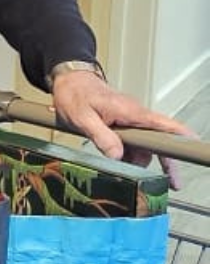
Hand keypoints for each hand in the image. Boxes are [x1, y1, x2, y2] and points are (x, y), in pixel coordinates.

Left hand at [50, 69, 191, 163]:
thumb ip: (100, 136)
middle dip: (167, 162)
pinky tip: (119, 162)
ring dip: (139, 161)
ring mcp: (130, 120)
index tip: (194, 146)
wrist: (69, 80)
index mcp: (130, 111)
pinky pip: (132, 143)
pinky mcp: (123, 125)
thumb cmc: (75, 93)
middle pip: (158, 141)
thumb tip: (117, 155)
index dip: (180, 135)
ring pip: (144, 145)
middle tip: (174, 183)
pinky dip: (128, 155)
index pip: (162, 124)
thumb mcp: (82, 116)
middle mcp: (135, 116)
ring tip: (127, 173)